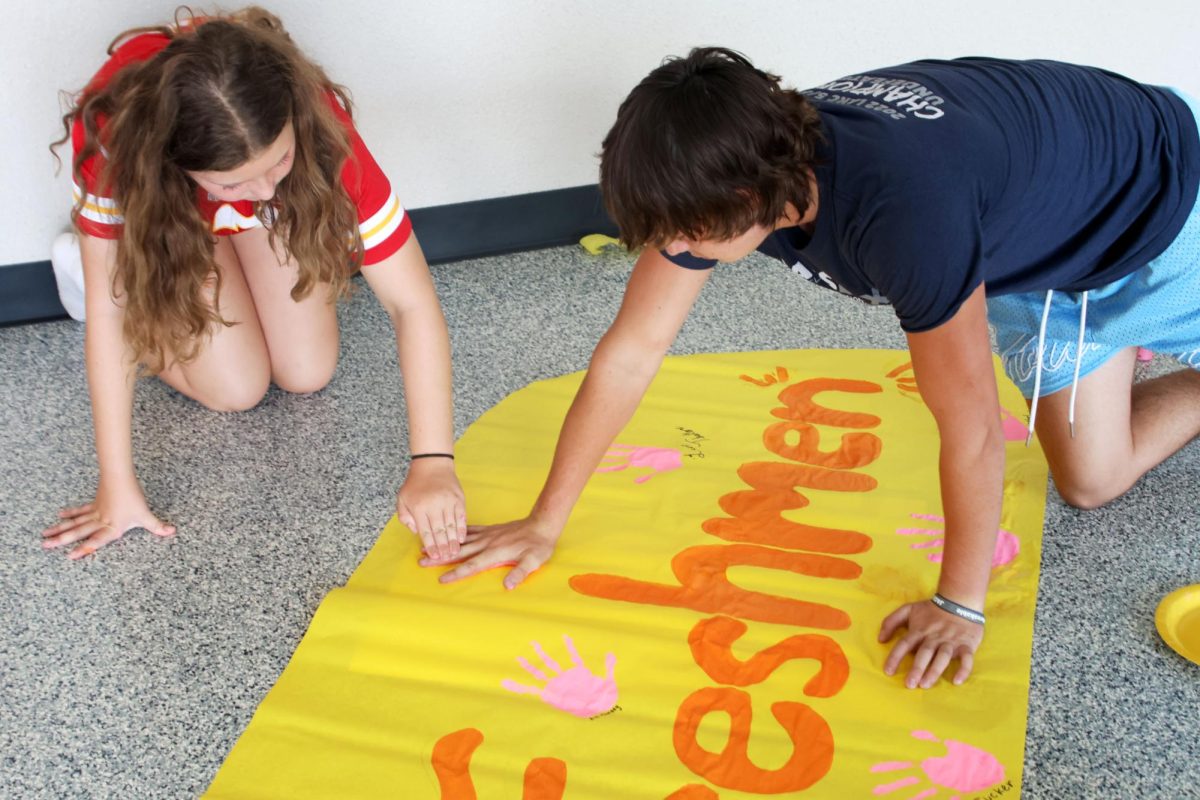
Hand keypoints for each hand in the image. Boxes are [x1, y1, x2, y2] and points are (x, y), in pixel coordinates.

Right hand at [42, 480, 174, 558]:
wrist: (120, 477)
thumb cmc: (132, 497)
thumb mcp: (145, 515)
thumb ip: (156, 526)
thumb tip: (171, 531)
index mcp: (111, 527)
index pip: (96, 541)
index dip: (84, 549)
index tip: (70, 556)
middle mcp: (100, 522)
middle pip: (78, 532)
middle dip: (62, 540)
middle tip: (46, 546)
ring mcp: (95, 513)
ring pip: (75, 523)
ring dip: (59, 529)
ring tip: (44, 536)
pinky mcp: (94, 504)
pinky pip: (80, 511)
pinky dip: (70, 513)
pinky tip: (60, 515)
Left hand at [396, 458, 466, 560]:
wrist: (432, 465)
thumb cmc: (415, 484)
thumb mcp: (402, 499)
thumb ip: (405, 517)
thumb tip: (416, 532)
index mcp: (419, 508)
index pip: (426, 531)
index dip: (431, 546)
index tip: (435, 556)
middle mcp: (434, 505)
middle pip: (440, 531)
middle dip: (444, 547)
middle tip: (447, 558)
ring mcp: (448, 501)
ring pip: (452, 526)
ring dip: (453, 541)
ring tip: (455, 552)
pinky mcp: (459, 498)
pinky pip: (461, 516)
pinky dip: (462, 528)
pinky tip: (462, 537)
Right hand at [419, 516, 559, 589]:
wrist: (541, 524)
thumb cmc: (538, 546)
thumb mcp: (533, 561)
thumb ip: (520, 573)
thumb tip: (508, 586)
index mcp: (494, 553)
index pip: (471, 566)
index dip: (456, 573)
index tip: (441, 578)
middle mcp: (487, 543)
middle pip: (459, 552)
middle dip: (440, 557)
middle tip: (422, 561)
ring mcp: (487, 535)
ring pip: (461, 541)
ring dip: (444, 544)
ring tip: (427, 546)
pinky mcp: (490, 530)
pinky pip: (470, 531)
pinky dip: (458, 533)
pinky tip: (449, 533)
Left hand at [878, 600, 983, 687]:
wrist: (959, 601)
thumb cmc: (931, 610)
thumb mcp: (908, 610)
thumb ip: (891, 622)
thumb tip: (880, 639)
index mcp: (919, 630)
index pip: (905, 644)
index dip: (895, 657)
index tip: (888, 671)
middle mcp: (934, 637)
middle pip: (924, 653)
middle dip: (917, 669)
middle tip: (909, 684)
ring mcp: (951, 641)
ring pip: (943, 657)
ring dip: (934, 671)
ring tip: (926, 684)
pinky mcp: (966, 645)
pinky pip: (967, 659)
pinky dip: (964, 670)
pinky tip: (957, 681)